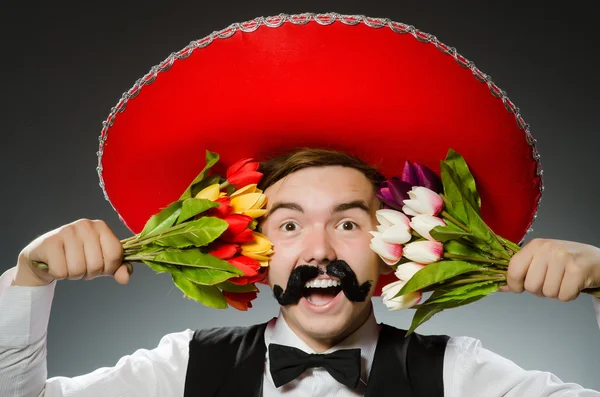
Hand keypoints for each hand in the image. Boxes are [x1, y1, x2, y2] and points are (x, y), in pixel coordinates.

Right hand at [13, 219, 130, 286]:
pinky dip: (59, 274)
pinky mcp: (50, 242)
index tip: (99, 266)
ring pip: (78, 270)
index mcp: (101, 227)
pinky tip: (56, 264)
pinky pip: (61, 272)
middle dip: (89, 273)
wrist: (44, 256)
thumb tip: (125, 278)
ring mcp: (66, 231)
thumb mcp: (102, 262)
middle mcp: (85, 225)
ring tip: (68, 264)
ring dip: (74, 275)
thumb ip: (118, 268)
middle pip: (97, 265)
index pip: (115, 254)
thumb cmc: (78, 257)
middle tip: (80, 265)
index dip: (108, 268)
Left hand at [501, 238, 599, 300]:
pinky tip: (573, 284)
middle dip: (539, 290)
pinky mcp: (577, 270)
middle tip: (551, 281)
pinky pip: (563, 296)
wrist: (598, 260)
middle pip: (531, 286)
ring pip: (547, 293)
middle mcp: (548, 249)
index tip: (518, 288)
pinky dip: (568, 295)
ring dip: (555, 293)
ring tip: (563, 281)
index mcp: (535, 245)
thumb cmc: (567, 261)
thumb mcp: (541, 260)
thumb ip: (521, 272)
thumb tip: (500, 287)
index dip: (514, 284)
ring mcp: (563, 258)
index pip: (514, 269)